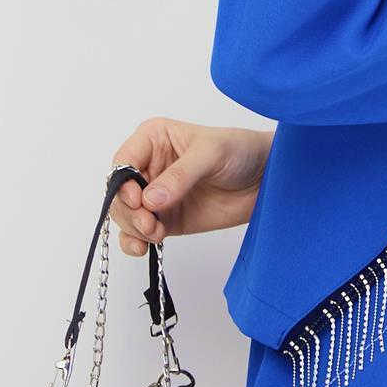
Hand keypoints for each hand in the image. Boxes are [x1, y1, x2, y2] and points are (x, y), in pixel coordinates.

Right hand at [108, 118, 274, 255]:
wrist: (266, 179)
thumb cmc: (241, 150)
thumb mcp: (212, 153)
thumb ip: (180, 175)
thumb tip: (150, 200)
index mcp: (153, 139)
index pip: (123, 161)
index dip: (122, 183)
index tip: (136, 200)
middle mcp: (149, 166)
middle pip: (119, 193)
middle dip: (129, 211)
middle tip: (149, 223)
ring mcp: (155, 195)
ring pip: (126, 215)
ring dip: (134, 228)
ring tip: (155, 232)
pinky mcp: (166, 219)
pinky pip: (139, 233)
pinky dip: (135, 242)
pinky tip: (143, 247)